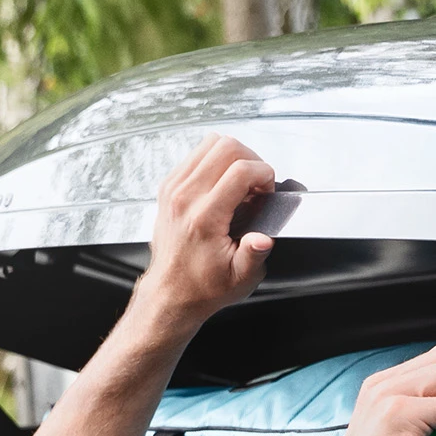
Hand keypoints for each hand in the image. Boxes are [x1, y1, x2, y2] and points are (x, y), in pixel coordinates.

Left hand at [128, 134, 277, 333]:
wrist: (172, 292)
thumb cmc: (204, 285)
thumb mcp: (240, 278)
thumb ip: (254, 255)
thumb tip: (263, 239)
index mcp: (204, 217)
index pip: (240, 170)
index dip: (264, 175)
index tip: (267, 192)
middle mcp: (185, 197)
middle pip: (226, 147)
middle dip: (252, 160)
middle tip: (257, 184)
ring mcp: (173, 188)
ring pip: (210, 143)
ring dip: (234, 157)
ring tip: (241, 182)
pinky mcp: (169, 185)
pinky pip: (197, 154)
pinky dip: (216, 161)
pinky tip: (224, 184)